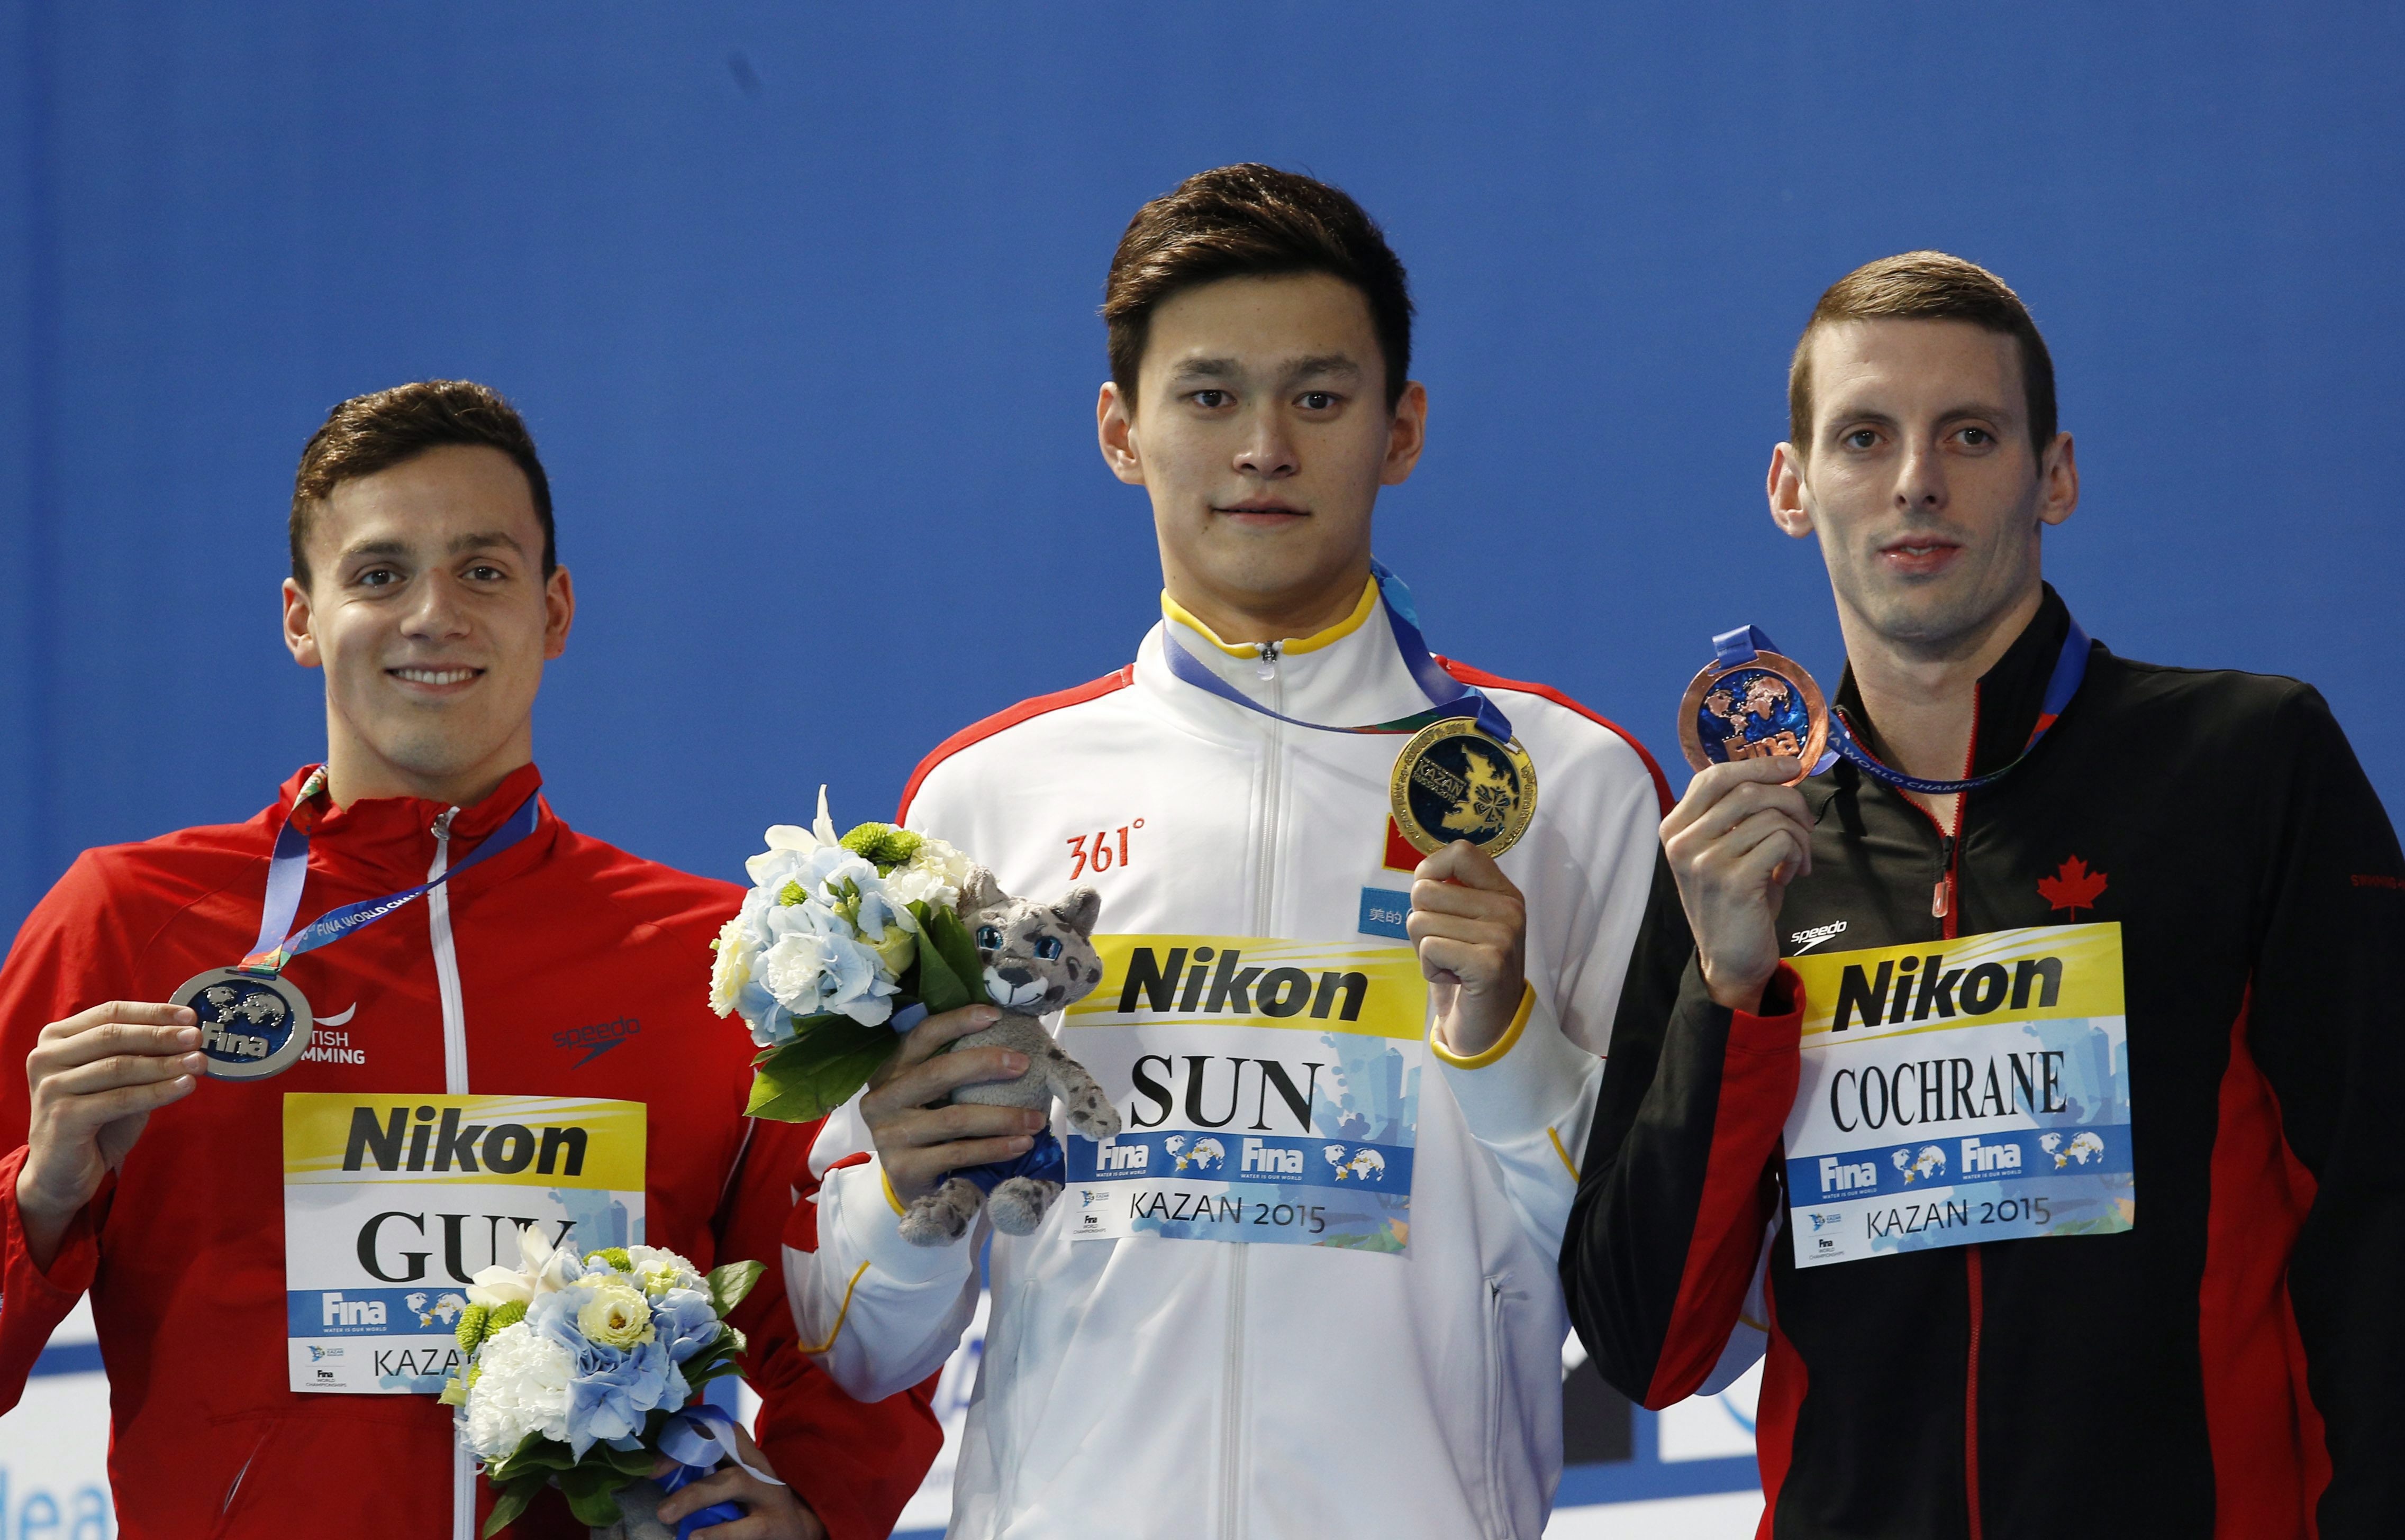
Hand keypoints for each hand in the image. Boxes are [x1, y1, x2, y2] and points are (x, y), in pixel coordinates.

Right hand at [18, 1001, 204, 1269]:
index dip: (153, 1013)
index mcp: (57, 1038)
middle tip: (198, 1038)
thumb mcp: (118, 1079)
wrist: (63, 1170)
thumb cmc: (96, 1118)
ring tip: (200, 1062)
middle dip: (161, 1036)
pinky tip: (186, 1086)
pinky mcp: (61, 1116)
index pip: (110, 1013)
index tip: (191, 1016)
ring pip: (118, 1067)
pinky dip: (157, 1092)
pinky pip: (120, 1099)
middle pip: (114, 1036)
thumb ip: (141, 1054)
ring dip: (165, 1063)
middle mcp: (46, 1057)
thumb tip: (189, 1034)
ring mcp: (50, 1086)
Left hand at [652, 1422, 824, 1538]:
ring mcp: (768, 1495)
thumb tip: (659, 1471)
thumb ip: (709, 1473)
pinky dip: (719, 1533)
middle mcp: (758, 1468)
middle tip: (652, 1474)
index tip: (655, 1461)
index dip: (686, 1437)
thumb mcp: (736, 1482)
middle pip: (724, 1449)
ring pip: (733, 1482)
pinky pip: (745, 1528)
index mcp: (747, 1455)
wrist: (798, 1530)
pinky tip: (695, 1537)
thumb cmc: (755, 1505)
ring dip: (695, 1495)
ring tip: (665, 1513)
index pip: (718, 1430)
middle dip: (687, 1457)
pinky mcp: (773, 1525)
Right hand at [860, 1004, 1042, 1204]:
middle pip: (937, 1072)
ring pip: (954, 1118)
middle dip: (985, 1064)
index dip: (957, 1021)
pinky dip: (995, 1148)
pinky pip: (959, 1152)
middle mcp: (882, 1099)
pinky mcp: (904, 1168)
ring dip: (1003, 1116)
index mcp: (890, 1071)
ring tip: (1035, 1119)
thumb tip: (1010, 1042)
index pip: (921, 1036)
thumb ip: (952, 1071)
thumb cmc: (929, 1131)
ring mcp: (890, 1135)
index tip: (995, 1014)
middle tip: (1023, 1064)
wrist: (910, 1188)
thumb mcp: (930, 1096)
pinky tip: (1021, 1145)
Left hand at [1407, 840, 1528, 1059]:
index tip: (1430, 901)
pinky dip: (1430, 969)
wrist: (1490, 1028)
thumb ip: (1450, 894)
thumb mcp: (1464, 923)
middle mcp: (1509, 909)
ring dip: (1424, 950)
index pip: (1461, 852)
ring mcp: (1502, 935)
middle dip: (1421, 923)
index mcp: (1504, 893)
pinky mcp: (1489, 963)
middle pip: (1425, 891)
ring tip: (1452, 965)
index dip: (1430, 871)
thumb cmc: (1466, 971)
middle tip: (1446, 948)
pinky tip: (1454, 980)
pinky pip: (1428, 949)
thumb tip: (1422, 873)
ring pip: (1420, 921)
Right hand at [1660, 756, 1816, 1012]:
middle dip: (1790, 800)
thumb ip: (1736, 815)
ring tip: (1798, 858)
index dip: (1758, 765)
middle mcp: (1682, 841)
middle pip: (1748, 790)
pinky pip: (1780, 842)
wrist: (1730, 960)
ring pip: (1770, 816)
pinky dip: (1797, 854)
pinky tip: (1791, 875)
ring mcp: (1704, 861)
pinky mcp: (1732, 881)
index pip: (1714, 776)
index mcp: (1675, 828)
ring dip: (1798, 835)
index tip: (1792, 768)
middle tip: (1806, 823)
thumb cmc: (1735, 902)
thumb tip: (1779, 774)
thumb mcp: (1723, 851)